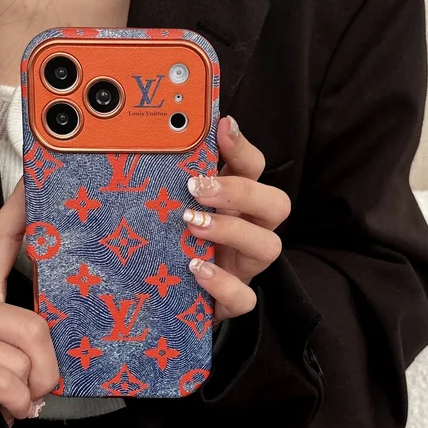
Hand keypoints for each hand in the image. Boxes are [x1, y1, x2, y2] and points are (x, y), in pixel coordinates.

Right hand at [0, 179, 58, 425]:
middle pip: (34, 328)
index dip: (17, 212)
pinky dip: (19, 406)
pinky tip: (11, 407)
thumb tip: (62, 342)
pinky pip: (8, 386)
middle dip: (49, 369)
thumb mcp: (0, 340)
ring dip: (31, 392)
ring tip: (19, 396)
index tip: (32, 182)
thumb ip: (27, 328)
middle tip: (45, 382)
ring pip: (25, 363)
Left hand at [185, 116, 290, 321]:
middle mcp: (249, 230)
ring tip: (191, 224)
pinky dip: (222, 283)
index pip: (252, 167)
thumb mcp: (172, 207)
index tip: (222, 126)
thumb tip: (152, 143)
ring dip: (231, 231)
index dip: (242, 147)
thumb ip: (171, 182)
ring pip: (269, 247)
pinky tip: (194, 269)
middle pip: (275, 204)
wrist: (170, 297)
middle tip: (197, 188)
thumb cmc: (174, 242)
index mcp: (236, 202)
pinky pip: (245, 298)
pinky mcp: (234, 301)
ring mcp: (245, 267)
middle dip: (240, 192)